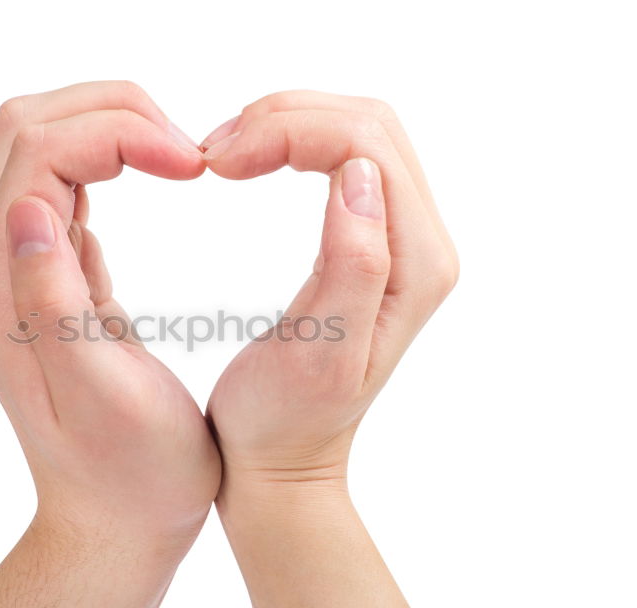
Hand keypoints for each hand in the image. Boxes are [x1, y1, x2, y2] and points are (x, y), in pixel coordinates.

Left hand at [0, 82, 219, 607]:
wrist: (111, 521)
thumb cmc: (131, 473)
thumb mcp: (102, 393)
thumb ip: (55, 300)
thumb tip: (32, 209)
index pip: (39, 150)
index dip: (119, 131)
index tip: (192, 163)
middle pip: (29, 128)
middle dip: (111, 112)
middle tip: (186, 151)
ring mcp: (10, 271)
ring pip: (43, 147)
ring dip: (111, 130)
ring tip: (178, 159)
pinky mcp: (41, 278)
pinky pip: (60, 187)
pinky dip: (108, 162)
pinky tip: (152, 184)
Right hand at [204, 91, 457, 482]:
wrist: (282, 460)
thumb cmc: (285, 421)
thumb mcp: (318, 354)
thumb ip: (355, 265)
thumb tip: (358, 175)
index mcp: (417, 266)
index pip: (365, 146)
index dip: (288, 131)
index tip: (218, 162)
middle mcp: (422, 243)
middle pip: (367, 124)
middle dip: (285, 117)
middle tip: (214, 153)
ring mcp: (400, 239)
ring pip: (354, 132)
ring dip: (285, 125)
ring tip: (222, 155)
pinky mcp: (370, 240)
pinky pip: (342, 158)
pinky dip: (291, 142)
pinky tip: (250, 163)